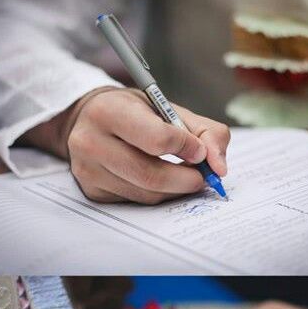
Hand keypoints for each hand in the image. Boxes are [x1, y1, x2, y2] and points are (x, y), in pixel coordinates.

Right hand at [62, 87, 229, 203]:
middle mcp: (90, 142)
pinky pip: (135, 201)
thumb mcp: (167, 107)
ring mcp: (88, 170)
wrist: (89, 120)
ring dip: (174, 190)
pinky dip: (157, 195)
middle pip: (151, 175)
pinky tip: (160, 181)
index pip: (156, 139)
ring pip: (146, 194)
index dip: (186, 148)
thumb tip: (219, 167)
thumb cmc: (133, 112)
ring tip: (183, 176)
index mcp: (109, 111)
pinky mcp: (92, 191)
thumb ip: (204, 131)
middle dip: (185, 179)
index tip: (199, 151)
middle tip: (201, 177)